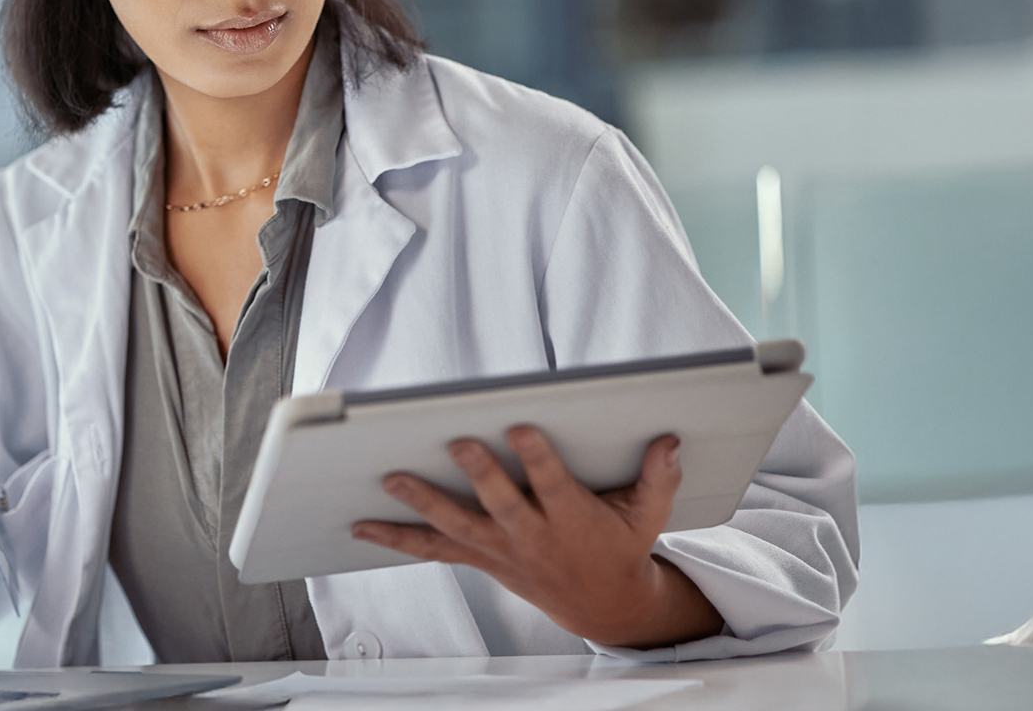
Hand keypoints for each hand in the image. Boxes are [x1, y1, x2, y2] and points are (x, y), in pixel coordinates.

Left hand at [351, 426, 723, 649]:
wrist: (602, 606)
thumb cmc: (620, 549)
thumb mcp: (648, 517)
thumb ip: (657, 478)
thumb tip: (669, 441)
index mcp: (572, 521)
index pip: (554, 486)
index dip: (538, 459)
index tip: (522, 426)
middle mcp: (531, 537)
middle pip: (500, 505)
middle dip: (479, 475)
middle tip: (457, 443)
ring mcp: (501, 550)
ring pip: (455, 527)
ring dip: (422, 503)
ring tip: (390, 478)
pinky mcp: (480, 558)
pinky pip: (433, 549)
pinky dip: (397, 538)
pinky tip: (363, 526)